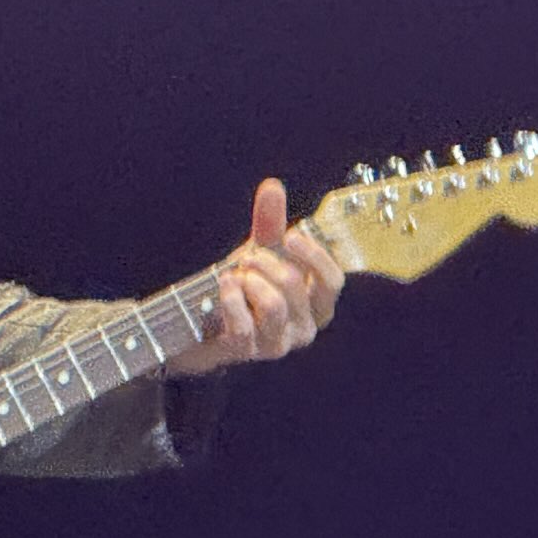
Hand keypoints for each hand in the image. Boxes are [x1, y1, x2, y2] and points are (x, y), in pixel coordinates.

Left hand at [168, 178, 345, 375]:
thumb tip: (273, 185)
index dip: (314, 255)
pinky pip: (244, 325)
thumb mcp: (260, 252)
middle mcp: (305, 328)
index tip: (290, 235)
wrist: (204, 320)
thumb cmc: (244, 286)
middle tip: (246, 258)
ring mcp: (278, 344)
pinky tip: (225, 287)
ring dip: (247, 281)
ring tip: (235, 276)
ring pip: (273, 305)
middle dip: (264, 262)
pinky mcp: (249, 352)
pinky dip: (230, 299)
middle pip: (295, 284)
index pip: (333, 281)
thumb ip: (270, 222)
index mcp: (316, 304)